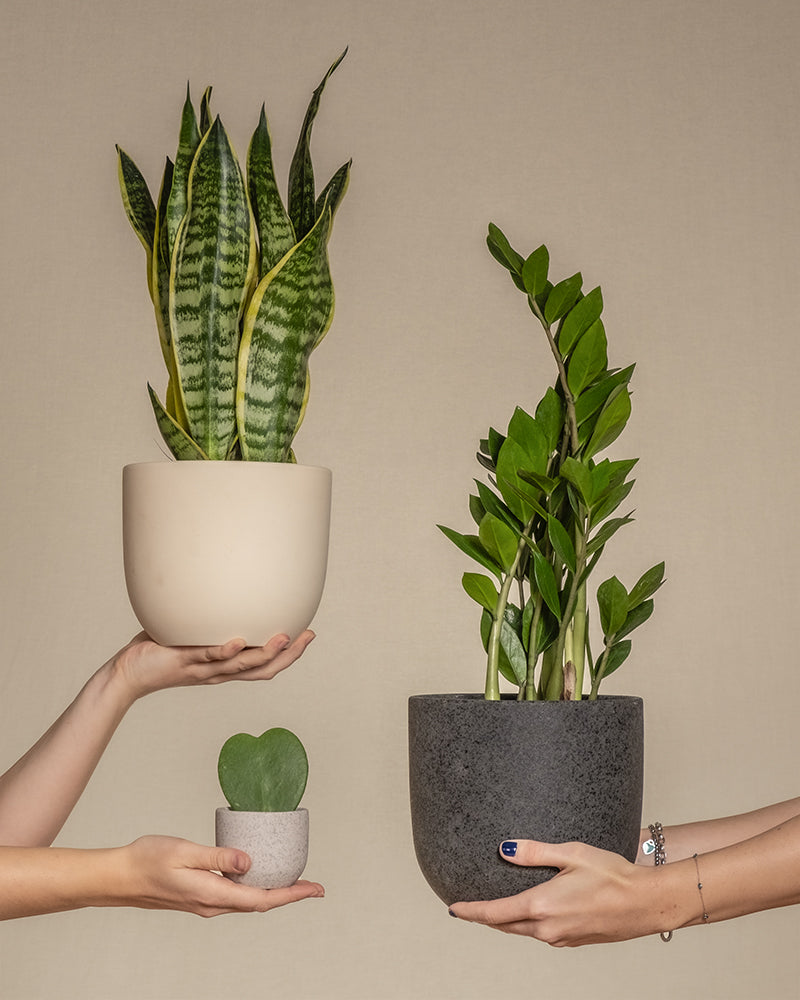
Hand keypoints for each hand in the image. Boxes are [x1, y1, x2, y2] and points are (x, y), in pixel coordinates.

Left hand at [112, 630, 315, 700]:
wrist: (129, 673)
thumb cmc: (160, 649)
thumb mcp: (192, 631)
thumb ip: (209, 616)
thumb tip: (223, 586)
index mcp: (225, 668)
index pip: (264, 665)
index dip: (289, 654)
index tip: (308, 635)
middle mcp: (218, 672)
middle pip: (262, 669)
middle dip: (288, 655)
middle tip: (308, 636)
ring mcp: (202, 668)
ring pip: (240, 666)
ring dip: (265, 653)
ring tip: (285, 637)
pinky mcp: (183, 661)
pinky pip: (207, 657)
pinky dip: (224, 651)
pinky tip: (237, 641)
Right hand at [118, 836, 324, 916]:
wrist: (119, 877)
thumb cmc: (148, 860)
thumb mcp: (185, 852)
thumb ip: (218, 857)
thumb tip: (249, 862)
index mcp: (212, 895)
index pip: (262, 899)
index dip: (292, 894)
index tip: (315, 889)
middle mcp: (212, 904)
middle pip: (260, 902)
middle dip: (289, 894)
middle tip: (314, 885)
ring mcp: (205, 902)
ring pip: (248, 900)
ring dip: (273, 891)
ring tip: (293, 879)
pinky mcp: (199, 896)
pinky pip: (235, 895)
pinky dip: (254, 887)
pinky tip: (257, 874)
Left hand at [448, 840, 663, 946]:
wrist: (646, 903)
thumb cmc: (612, 875)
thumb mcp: (571, 853)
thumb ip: (534, 852)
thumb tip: (504, 849)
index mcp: (541, 906)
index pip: (494, 913)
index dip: (471, 911)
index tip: (453, 908)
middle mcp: (547, 929)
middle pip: (505, 926)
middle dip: (485, 917)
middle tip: (467, 908)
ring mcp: (561, 938)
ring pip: (523, 932)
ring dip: (507, 922)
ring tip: (495, 908)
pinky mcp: (574, 941)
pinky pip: (542, 934)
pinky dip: (529, 925)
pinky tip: (531, 912)